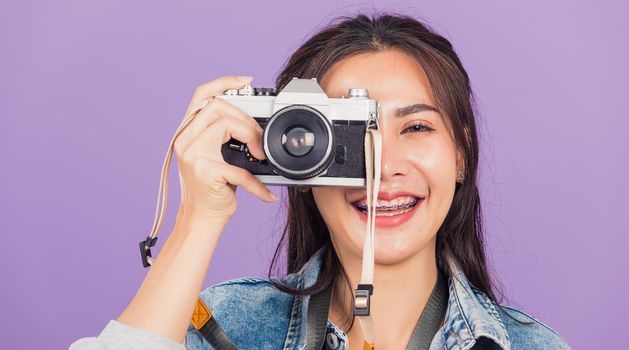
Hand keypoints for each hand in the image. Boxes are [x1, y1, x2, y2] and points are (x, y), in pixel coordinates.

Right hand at [173, 75, 276, 220]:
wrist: (202, 218)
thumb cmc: (213, 187)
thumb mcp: (215, 154)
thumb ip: (223, 134)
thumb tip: (253, 120)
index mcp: (188, 131)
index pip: (201, 95)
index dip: (223, 82)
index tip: (246, 81)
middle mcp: (185, 139)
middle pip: (217, 107)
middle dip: (246, 119)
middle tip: (259, 140)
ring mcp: (192, 154)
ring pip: (224, 125)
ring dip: (251, 137)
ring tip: (261, 156)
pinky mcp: (204, 172)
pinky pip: (239, 169)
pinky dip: (257, 184)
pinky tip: (266, 193)